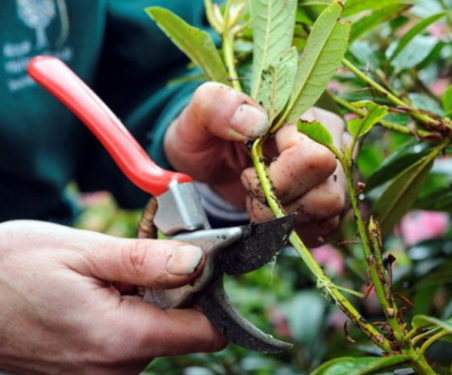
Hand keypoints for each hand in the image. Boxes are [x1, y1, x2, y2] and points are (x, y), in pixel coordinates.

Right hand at [0, 221, 225, 374]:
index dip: (210, 294)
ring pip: (156, 333)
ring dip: (147, 299)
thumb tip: (198, 261)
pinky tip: (99, 292)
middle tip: (138, 259)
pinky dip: (128, 313)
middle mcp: (117, 368)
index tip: (198, 263)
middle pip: (182, 329)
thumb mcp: (83, 252)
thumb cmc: (13, 269)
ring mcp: (102, 374)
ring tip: (110, 275)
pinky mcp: (91, 370)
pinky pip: (130, 341)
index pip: (205, 331)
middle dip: (172, 290)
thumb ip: (146, 261)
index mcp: (122, 339)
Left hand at [165, 83, 348, 245]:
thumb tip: (256, 121)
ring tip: (259, 200)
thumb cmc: (206, 138)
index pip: (313, 159)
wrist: (210, 165)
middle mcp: (331, 143)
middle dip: (278, 203)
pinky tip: (270, 212)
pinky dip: (290, 229)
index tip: (247, 171)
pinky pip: (323, 229)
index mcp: (305, 116)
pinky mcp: (329, 203)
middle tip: (252, 189)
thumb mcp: (197, 117)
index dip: (275, 178)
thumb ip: (216, 106)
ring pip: (328, 214)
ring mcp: (335, 175)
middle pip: (328, 194)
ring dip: (283, 218)